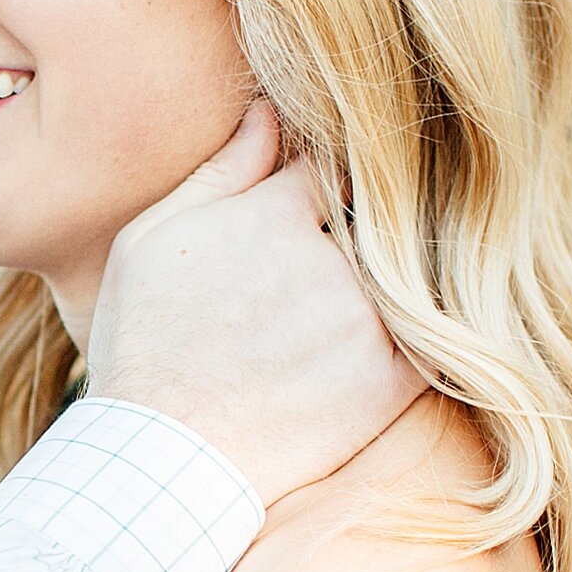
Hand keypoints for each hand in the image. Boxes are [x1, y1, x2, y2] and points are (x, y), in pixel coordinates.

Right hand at [86, 99, 423, 504]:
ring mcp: (365, 323)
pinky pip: (428, 343)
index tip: (306, 222)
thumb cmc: (144, 346)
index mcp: (274, 214)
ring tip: (321, 331)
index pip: (327, 174)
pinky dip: (414, 340)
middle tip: (306, 291)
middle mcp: (330, 261)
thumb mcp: (152, 242)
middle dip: (348, 243)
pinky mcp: (390, 382)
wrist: (165, 461)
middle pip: (366, 227)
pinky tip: (369, 355)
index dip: (316, 197)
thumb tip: (269, 110)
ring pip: (394, 281)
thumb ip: (220, 172)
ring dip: (375, 293)